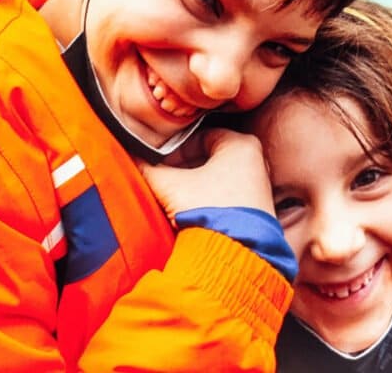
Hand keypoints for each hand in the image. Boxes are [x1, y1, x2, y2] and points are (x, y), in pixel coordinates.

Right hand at [136, 128, 274, 221]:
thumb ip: (150, 170)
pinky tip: (189, 210)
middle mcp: (256, 160)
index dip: (177, 148)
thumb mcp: (172, 187)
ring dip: (193, 184)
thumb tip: (133, 161)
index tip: (160, 160)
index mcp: (242, 144)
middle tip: (163, 177)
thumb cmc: (208, 211)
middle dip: (183, 167)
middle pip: (211, 156)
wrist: (233, 255)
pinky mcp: (256, 208)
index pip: (203, 136)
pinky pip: (227, 194)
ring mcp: (258, 185)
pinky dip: (207, 198)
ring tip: (172, 196)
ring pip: (218, 177)